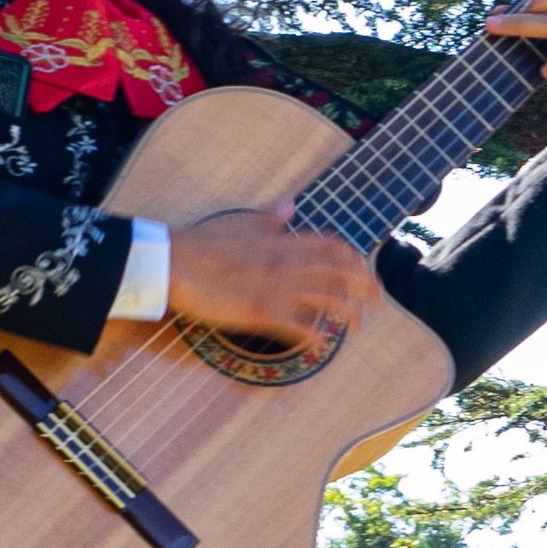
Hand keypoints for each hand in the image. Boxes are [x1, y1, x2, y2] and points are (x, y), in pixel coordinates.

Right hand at [167, 198, 380, 349]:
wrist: (170, 262)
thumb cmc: (201, 242)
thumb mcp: (241, 222)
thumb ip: (270, 217)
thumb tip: (290, 203)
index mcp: (282, 241)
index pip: (332, 246)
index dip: (355, 259)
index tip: (366, 270)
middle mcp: (286, 263)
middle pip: (341, 273)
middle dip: (365, 287)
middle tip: (376, 300)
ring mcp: (276, 288)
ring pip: (329, 300)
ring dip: (349, 314)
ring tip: (356, 327)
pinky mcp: (261, 312)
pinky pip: (299, 328)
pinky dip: (314, 337)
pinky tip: (319, 344)